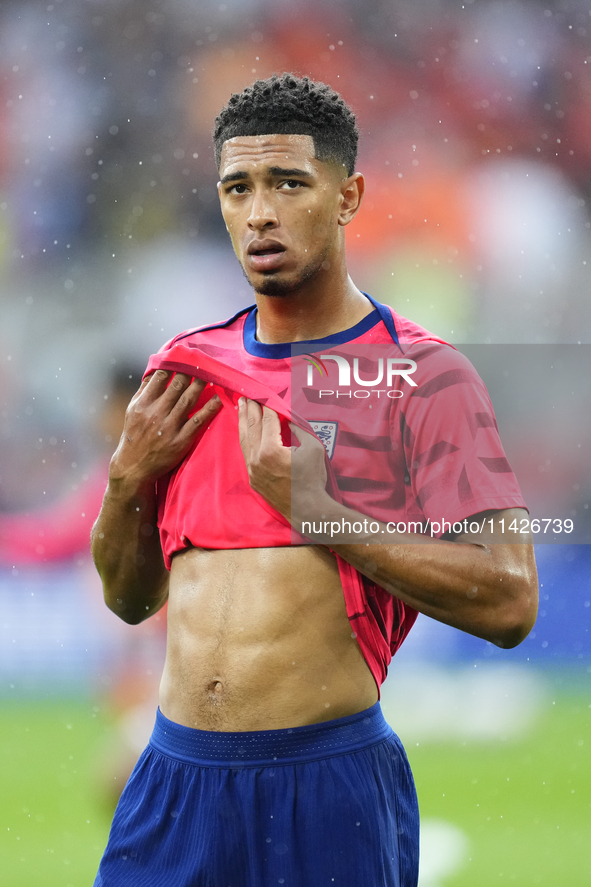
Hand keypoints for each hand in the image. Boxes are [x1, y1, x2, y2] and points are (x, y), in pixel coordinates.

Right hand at [110, 370, 221, 487]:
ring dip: (202, 384)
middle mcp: (156, 413)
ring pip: (189, 400)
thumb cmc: (135, 435)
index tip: (185, 355)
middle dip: (191, 371)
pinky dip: (209, 408)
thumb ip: (144, 390)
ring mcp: (169, 427)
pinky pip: (198, 421)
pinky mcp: (181, 440)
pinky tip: (218, 398)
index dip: (174, 364)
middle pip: (178, 385)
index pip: (161, 377)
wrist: (134, 467)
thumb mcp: (132, 410)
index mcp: (143, 404)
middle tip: (203, 361)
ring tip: (212, 373)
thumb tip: (155, 370)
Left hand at [238, 398, 328, 521]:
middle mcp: (256, 458)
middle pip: (252, 427)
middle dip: (250, 408)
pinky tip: (246, 431)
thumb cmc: (313, 478)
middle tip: (248, 394)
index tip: (266, 393)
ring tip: (240, 406)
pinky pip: (247, 454)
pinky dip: (246, 439)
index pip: (268, 420)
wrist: (308, 509)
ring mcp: (252, 470)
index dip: (268, 405)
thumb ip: (298, 429)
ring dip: (242, 421)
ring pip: (244, 440)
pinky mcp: (253, 478)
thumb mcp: (312, 448)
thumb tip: (288, 416)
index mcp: (270, 449)